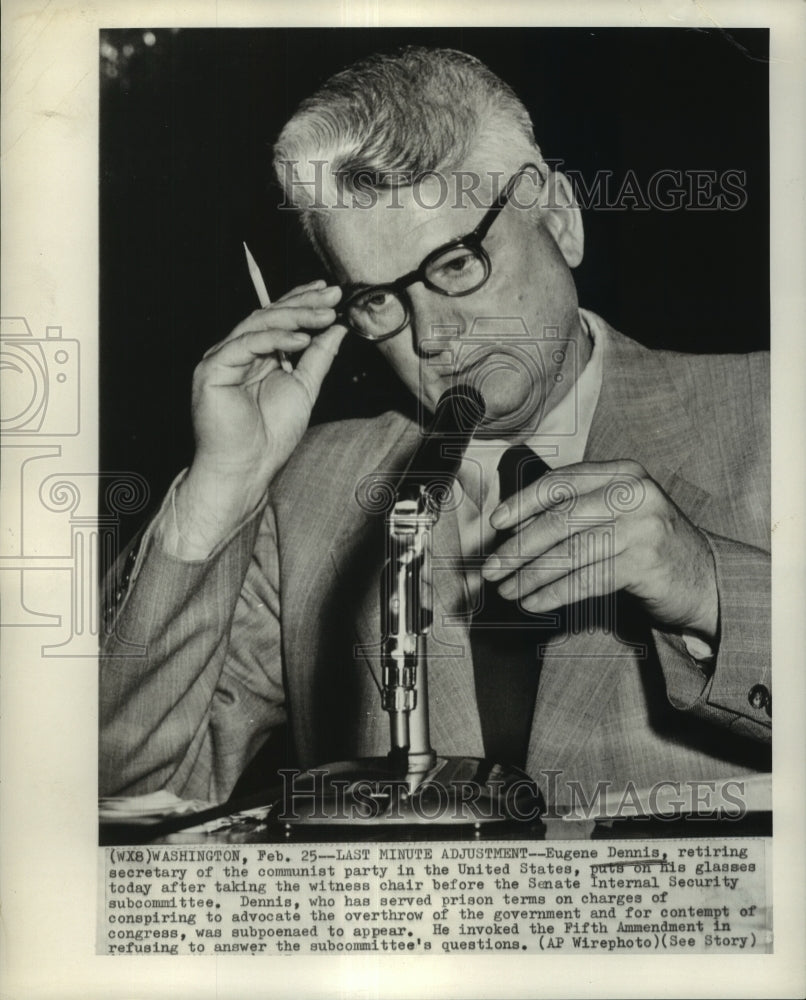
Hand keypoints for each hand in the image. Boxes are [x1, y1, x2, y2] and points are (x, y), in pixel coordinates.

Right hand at [175, 280, 345, 551]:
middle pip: (269, 315)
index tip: (330, 291)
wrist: (246, 468)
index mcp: (254, 356)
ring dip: (295, 316)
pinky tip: (303, 338)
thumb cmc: (270, 436)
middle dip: (303, 302)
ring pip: (258, 324)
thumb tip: (337, 328)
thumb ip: (317, 357)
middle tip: (332, 295)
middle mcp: (235, 352)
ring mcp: (221, 359)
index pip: (278, 318)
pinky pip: (246, 345)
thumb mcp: (303, 388)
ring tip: (325, 314)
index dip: (302, 301)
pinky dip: (276, 339)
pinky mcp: (212, 370)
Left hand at [481, 460, 718, 641]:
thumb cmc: (648, 544)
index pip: (561, 483)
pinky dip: (555, 594)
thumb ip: (577, 509)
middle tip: (493, 568)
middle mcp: (634, 493)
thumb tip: (512, 527)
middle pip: (560, 520)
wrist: (705, 577)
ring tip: (508, 590)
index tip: (496, 523)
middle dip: (519, 547)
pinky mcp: (646, 562)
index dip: (523, 503)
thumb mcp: (619, 512)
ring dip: (531, 576)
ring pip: (570, 553)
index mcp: (622, 473)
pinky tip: (535, 603)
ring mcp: (643, 527)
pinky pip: (587, 579)